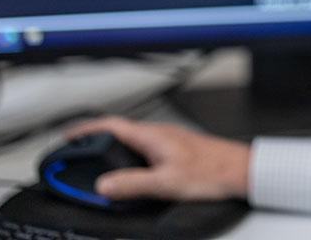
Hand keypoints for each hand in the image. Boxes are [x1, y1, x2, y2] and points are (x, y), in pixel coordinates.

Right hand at [64, 116, 250, 201]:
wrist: (240, 170)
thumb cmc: (212, 172)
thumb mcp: (166, 183)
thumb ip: (132, 184)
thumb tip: (104, 185)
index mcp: (152, 135)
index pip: (111, 125)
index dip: (87, 129)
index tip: (70, 136)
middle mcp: (159, 132)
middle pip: (120, 130)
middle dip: (97, 138)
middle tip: (80, 150)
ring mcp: (169, 138)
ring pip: (134, 139)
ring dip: (115, 147)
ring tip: (101, 161)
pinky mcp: (177, 147)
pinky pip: (146, 146)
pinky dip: (131, 155)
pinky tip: (134, 169)